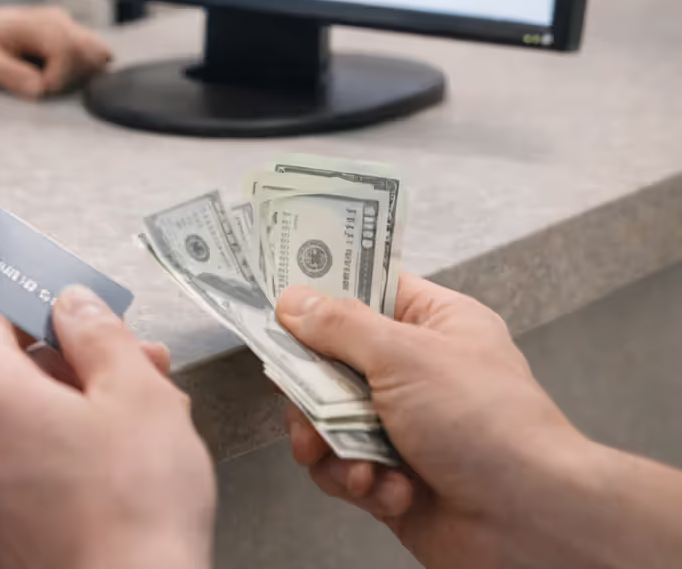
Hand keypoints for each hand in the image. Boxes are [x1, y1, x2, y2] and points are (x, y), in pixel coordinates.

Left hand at [0, 1, 112, 98]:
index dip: (57, 79)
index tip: (34, 88)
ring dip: (78, 74)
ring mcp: (64, 25)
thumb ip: (10, 74)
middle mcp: (59, 20)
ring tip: (45, 78)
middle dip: (74, 77)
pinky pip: (86, 55)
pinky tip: (49, 74)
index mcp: (41, 24)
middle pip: (95, 52)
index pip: (73, 54)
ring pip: (96, 54)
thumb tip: (39, 89)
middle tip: (41, 83)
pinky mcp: (64, 34)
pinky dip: (76, 70)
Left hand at [0, 287, 215, 568]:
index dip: (33, 311)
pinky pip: (24, 478)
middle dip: (73, 366)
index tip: (76, 315)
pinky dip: (63, 463)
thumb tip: (73, 305)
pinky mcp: (0, 539)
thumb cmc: (134, 507)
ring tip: (144, 424)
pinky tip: (119, 473)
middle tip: (137, 368)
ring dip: (75, 414)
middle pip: (7, 377)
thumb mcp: (136, 391)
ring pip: (22, 430)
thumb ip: (99, 333)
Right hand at [277, 273, 583, 568]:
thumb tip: (294, 302)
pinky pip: (344, 468)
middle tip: (304, 401)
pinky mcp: (394, 475)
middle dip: (313, 391)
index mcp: (435, 325)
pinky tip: (386, 489)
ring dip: (333, 444)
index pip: (367, 289)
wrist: (532, 522)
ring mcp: (405, 426)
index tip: (278, 300)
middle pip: (332, 361)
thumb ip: (340, 326)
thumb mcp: (405, 356)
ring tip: (355, 461)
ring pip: (328, 420)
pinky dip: (357, 482)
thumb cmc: (491, 426)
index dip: (322, 292)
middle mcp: (418, 372)